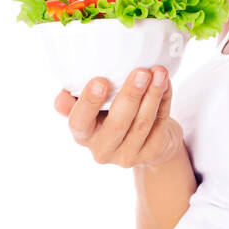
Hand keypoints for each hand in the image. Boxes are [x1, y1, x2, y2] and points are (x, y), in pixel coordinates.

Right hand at [54, 65, 183, 168]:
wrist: (144, 139)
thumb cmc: (111, 114)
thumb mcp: (92, 108)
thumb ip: (76, 100)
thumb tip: (62, 98)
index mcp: (83, 134)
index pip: (79, 122)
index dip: (89, 103)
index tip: (100, 81)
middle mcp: (102, 150)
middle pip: (117, 124)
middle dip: (130, 96)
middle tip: (141, 72)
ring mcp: (128, 155)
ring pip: (142, 123)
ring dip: (152, 95)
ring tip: (158, 72)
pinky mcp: (151, 153)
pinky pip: (160, 124)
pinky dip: (164, 100)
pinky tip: (165, 83)